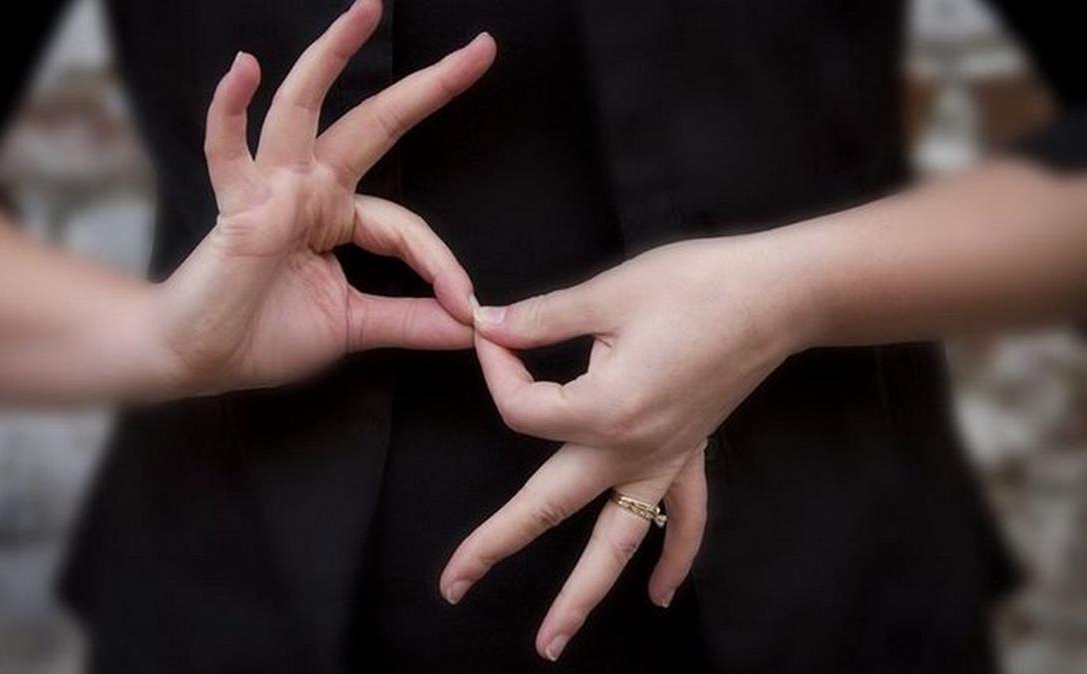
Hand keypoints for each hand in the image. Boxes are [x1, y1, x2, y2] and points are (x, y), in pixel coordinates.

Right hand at [154, 0, 495, 394]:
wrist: (201, 358)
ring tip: (365, 12)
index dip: (438, 263)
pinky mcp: (237, 204)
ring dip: (332, 57)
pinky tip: (244, 69)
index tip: (464, 304)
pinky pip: (228, 150)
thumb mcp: (352, 326)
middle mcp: (310, 190)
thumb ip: (408, 321)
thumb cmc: (265, 335)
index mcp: (339, 218)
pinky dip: (231, 109)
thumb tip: (471, 328)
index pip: (406, 225)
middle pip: (376, 124)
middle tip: (479, 49)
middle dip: (428, 88)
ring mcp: (272, 189)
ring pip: (304, 108)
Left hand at [441, 235, 807, 659]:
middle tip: (451, 586)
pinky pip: (684, 520)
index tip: (488, 330)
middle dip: (495, 546)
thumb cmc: (697, 283)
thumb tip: (484, 324)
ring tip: (552, 643)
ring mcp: (664, 460)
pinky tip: (662, 595)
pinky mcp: (691, 453)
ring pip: (617, 541)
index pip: (520, 409)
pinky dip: (674, 559)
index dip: (494, 367)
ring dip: (582, 594)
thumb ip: (539, 319)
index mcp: (603, 409)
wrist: (779, 295)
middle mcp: (630, 450)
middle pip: (547, 509)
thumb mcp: (609, 293)